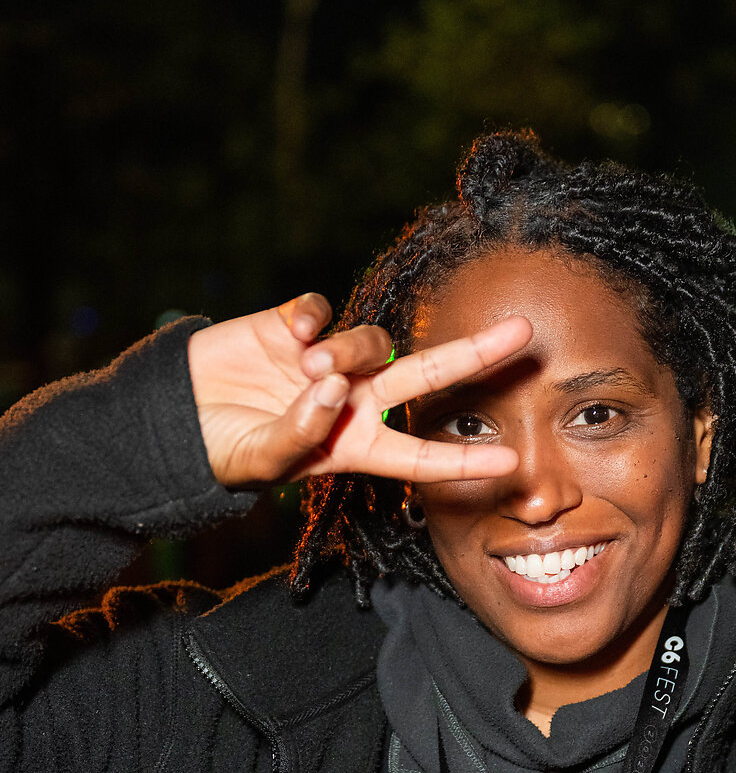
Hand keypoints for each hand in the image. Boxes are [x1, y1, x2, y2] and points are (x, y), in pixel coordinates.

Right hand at [187, 291, 531, 488]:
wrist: (175, 415)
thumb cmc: (223, 450)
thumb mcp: (263, 461)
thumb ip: (301, 433)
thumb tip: (332, 387)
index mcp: (355, 444)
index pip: (419, 455)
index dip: (463, 460)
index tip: (510, 462)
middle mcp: (354, 400)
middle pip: (427, 375)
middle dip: (476, 354)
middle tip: (524, 333)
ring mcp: (327, 359)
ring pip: (370, 341)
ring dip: (348, 351)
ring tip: (309, 369)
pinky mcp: (293, 325)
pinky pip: (320, 309)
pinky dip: (311, 319)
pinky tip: (290, 336)